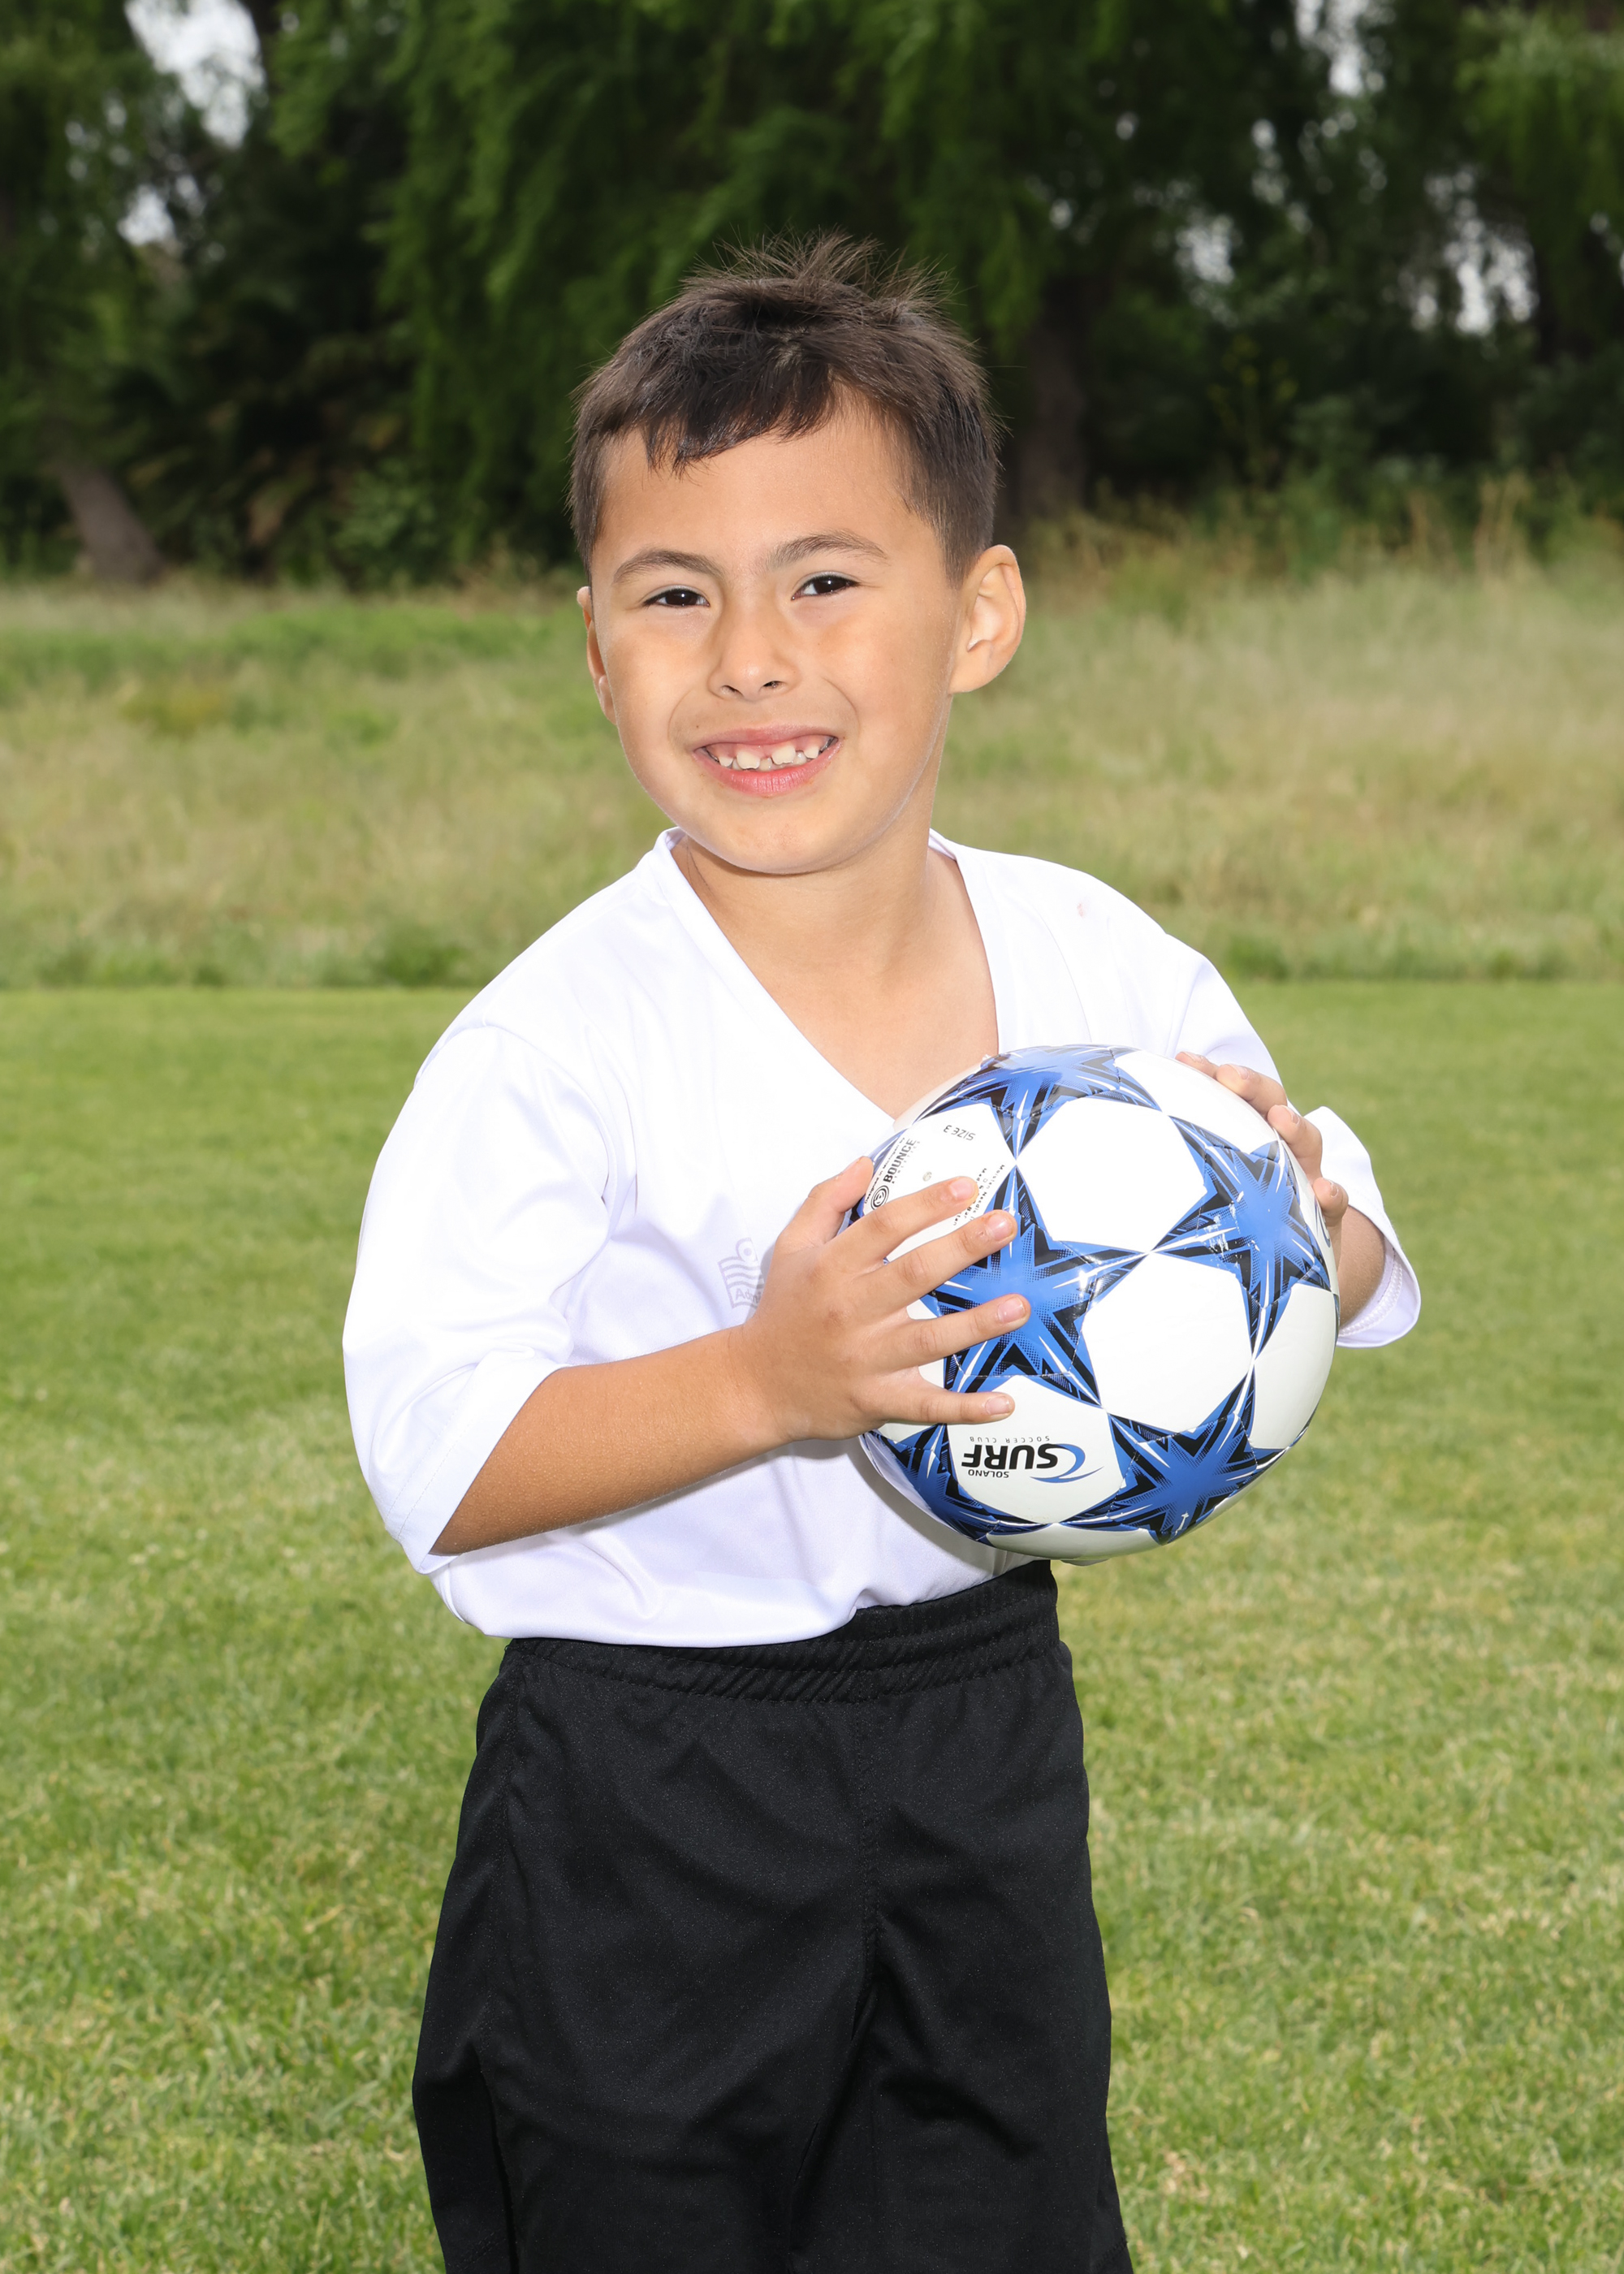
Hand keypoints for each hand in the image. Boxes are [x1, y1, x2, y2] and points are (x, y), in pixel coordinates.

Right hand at [730, 1159, 1028, 1443]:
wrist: (757, 1384)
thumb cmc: (785, 1310)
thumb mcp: (791, 1247)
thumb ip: (825, 1201)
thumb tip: (865, 1164)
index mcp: (832, 1268)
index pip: (883, 1227)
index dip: (925, 1204)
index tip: (965, 1186)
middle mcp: (852, 1311)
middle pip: (914, 1274)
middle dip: (962, 1248)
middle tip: (1003, 1225)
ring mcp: (866, 1359)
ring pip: (929, 1339)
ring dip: (977, 1325)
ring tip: (1018, 1306)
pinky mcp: (877, 1399)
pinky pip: (926, 1406)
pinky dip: (965, 1408)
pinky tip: (1003, 1402)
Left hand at [1176, 1053, 1349, 1265]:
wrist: (1278, 1266)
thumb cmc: (1226, 1221)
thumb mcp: (1195, 1197)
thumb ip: (1160, 1173)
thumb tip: (1088, 1157)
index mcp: (1244, 1134)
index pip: (1229, 1094)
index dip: (1210, 1074)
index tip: (1184, 1058)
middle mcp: (1277, 1147)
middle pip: (1269, 1103)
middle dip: (1250, 1086)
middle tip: (1228, 1077)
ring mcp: (1305, 1175)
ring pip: (1307, 1141)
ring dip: (1295, 1126)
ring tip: (1281, 1121)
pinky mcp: (1324, 1215)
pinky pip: (1333, 1202)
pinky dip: (1333, 1194)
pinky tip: (1325, 1191)